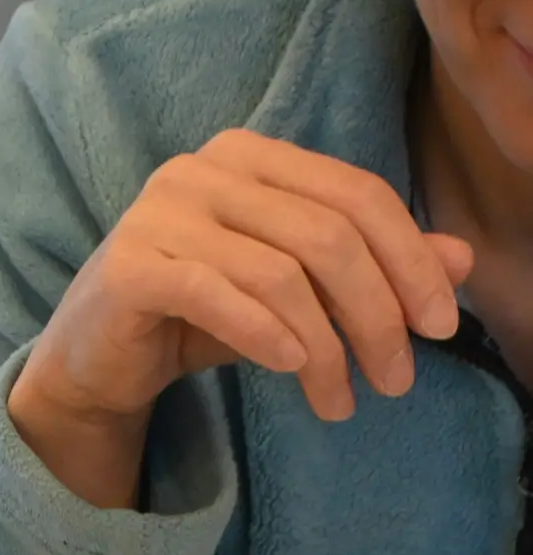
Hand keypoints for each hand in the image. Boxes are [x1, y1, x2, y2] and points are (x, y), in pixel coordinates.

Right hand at [11, 130, 473, 506]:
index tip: (439, 325)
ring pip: (279, 273)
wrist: (93, 360)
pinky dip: (265, 336)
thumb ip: (370, 267)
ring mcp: (158, 213)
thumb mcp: (294, 289)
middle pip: (326, 234)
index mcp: (250, 156)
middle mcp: (202, 170)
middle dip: (375, 313)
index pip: (356, 194)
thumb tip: (461, 260)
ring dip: (325, 345)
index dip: (411, 258)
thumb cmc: (197, 316)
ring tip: (341, 399)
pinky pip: (218, 295)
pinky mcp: (128, 266)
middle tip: (397, 377)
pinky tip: (292, 371)